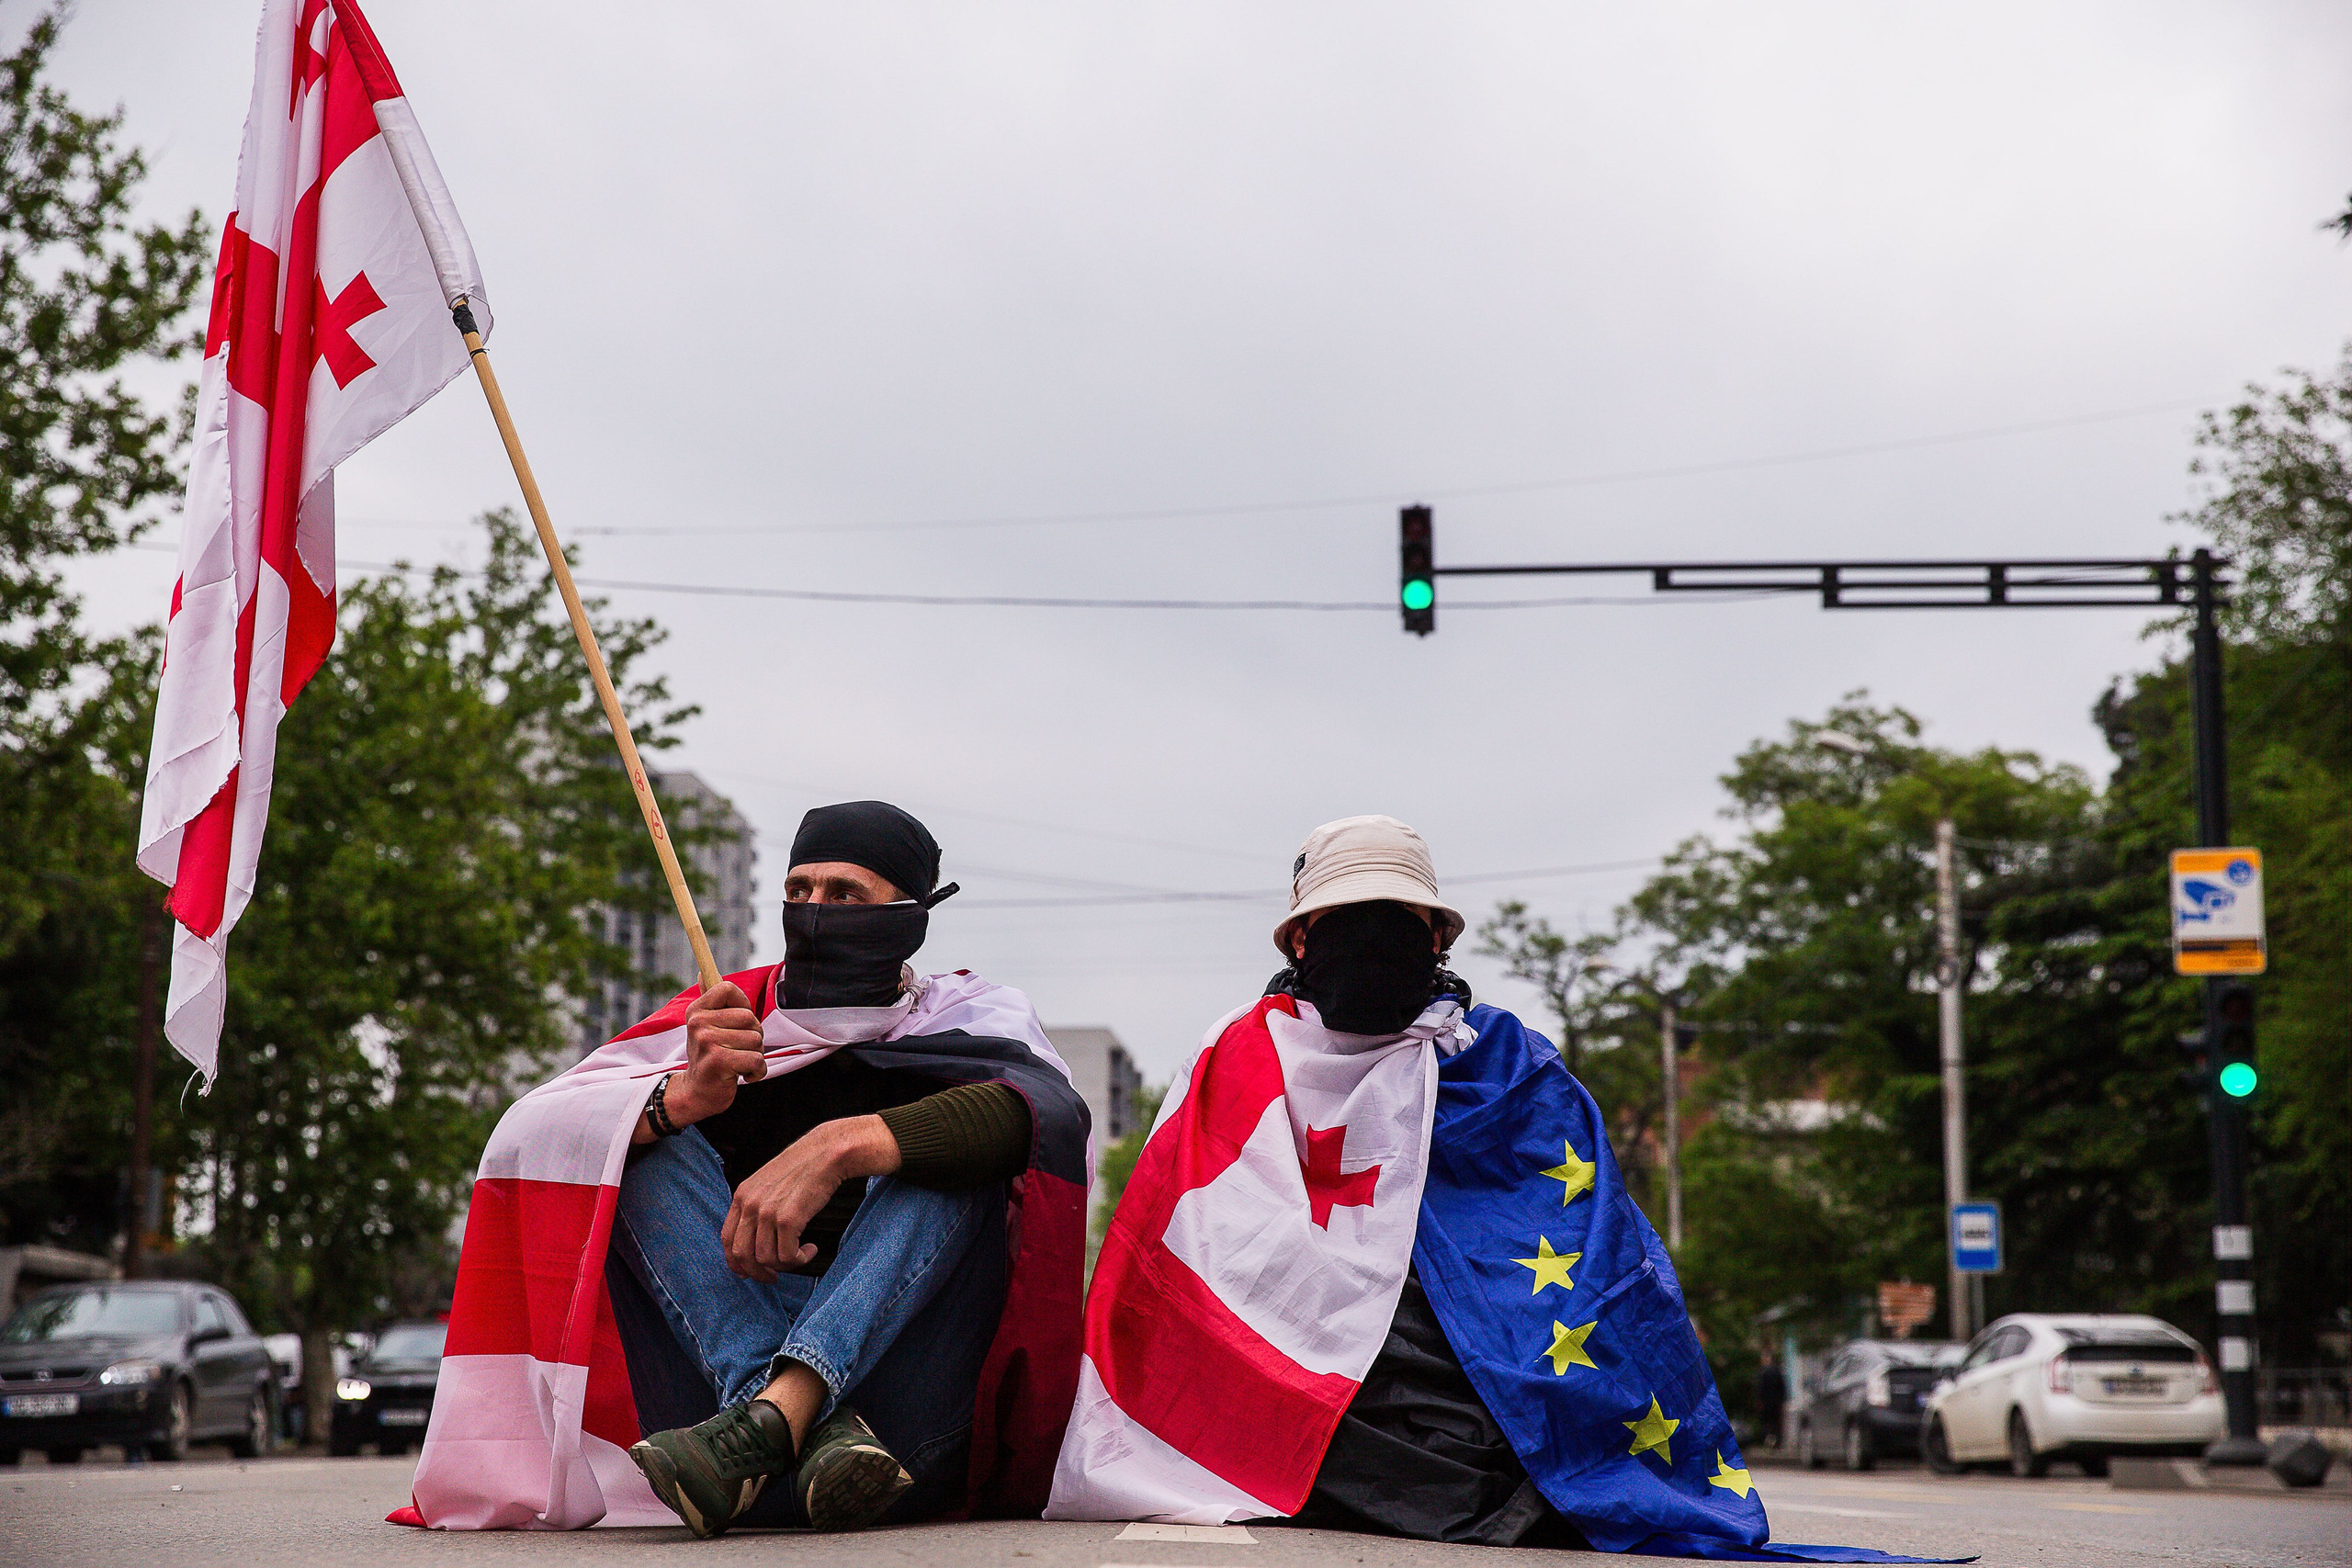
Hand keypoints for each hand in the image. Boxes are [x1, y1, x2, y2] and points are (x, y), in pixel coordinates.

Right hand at [666, 981, 766, 1125]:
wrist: (696, 1093)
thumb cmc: (709, 1056)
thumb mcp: (705, 1027)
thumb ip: (710, 1001)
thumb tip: (703, 971)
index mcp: (697, 1010)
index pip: (728, 988)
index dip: (742, 1005)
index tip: (737, 1023)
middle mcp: (698, 1023)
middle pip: (750, 1018)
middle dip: (754, 1037)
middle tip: (738, 1050)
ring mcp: (706, 1042)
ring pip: (756, 1040)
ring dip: (755, 1056)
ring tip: (739, 1063)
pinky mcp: (718, 1062)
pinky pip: (756, 1059)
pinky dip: (757, 1071)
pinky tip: (744, 1075)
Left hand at [721, 1116, 900, 1281]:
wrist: (827, 1152)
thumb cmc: (804, 1167)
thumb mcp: (768, 1183)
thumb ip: (757, 1206)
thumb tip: (757, 1240)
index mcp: (742, 1196)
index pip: (727, 1240)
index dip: (736, 1262)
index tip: (750, 1272)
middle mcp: (750, 1205)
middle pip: (741, 1255)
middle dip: (757, 1272)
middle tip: (774, 1277)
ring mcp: (767, 1212)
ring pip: (765, 1259)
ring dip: (784, 1265)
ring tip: (801, 1255)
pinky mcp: (788, 1219)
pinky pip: (787, 1256)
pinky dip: (800, 1260)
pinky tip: (811, 1249)